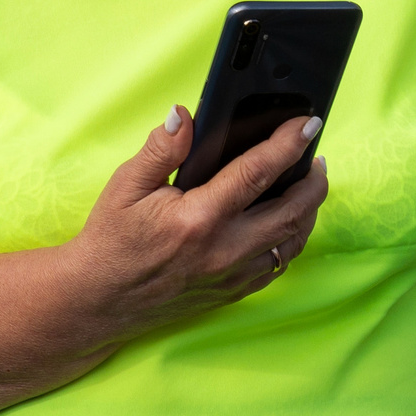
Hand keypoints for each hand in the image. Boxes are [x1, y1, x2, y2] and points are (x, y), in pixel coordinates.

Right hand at [63, 107, 329, 343]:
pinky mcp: (232, 292)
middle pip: (292, 211)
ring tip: (309, 183)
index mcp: (198, 218)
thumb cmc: (111, 240)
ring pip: (292, 241)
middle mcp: (224, 250)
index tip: (307, 123)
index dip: (287, 144)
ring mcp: (232, 276)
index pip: (257, 172)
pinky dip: (291, 238)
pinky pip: (278, 265)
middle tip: (316, 155)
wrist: (99, 300)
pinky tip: (288, 220)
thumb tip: (185, 115)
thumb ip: (162, 149)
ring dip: (308, 210)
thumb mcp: (126, 185)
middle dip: (313, 180)